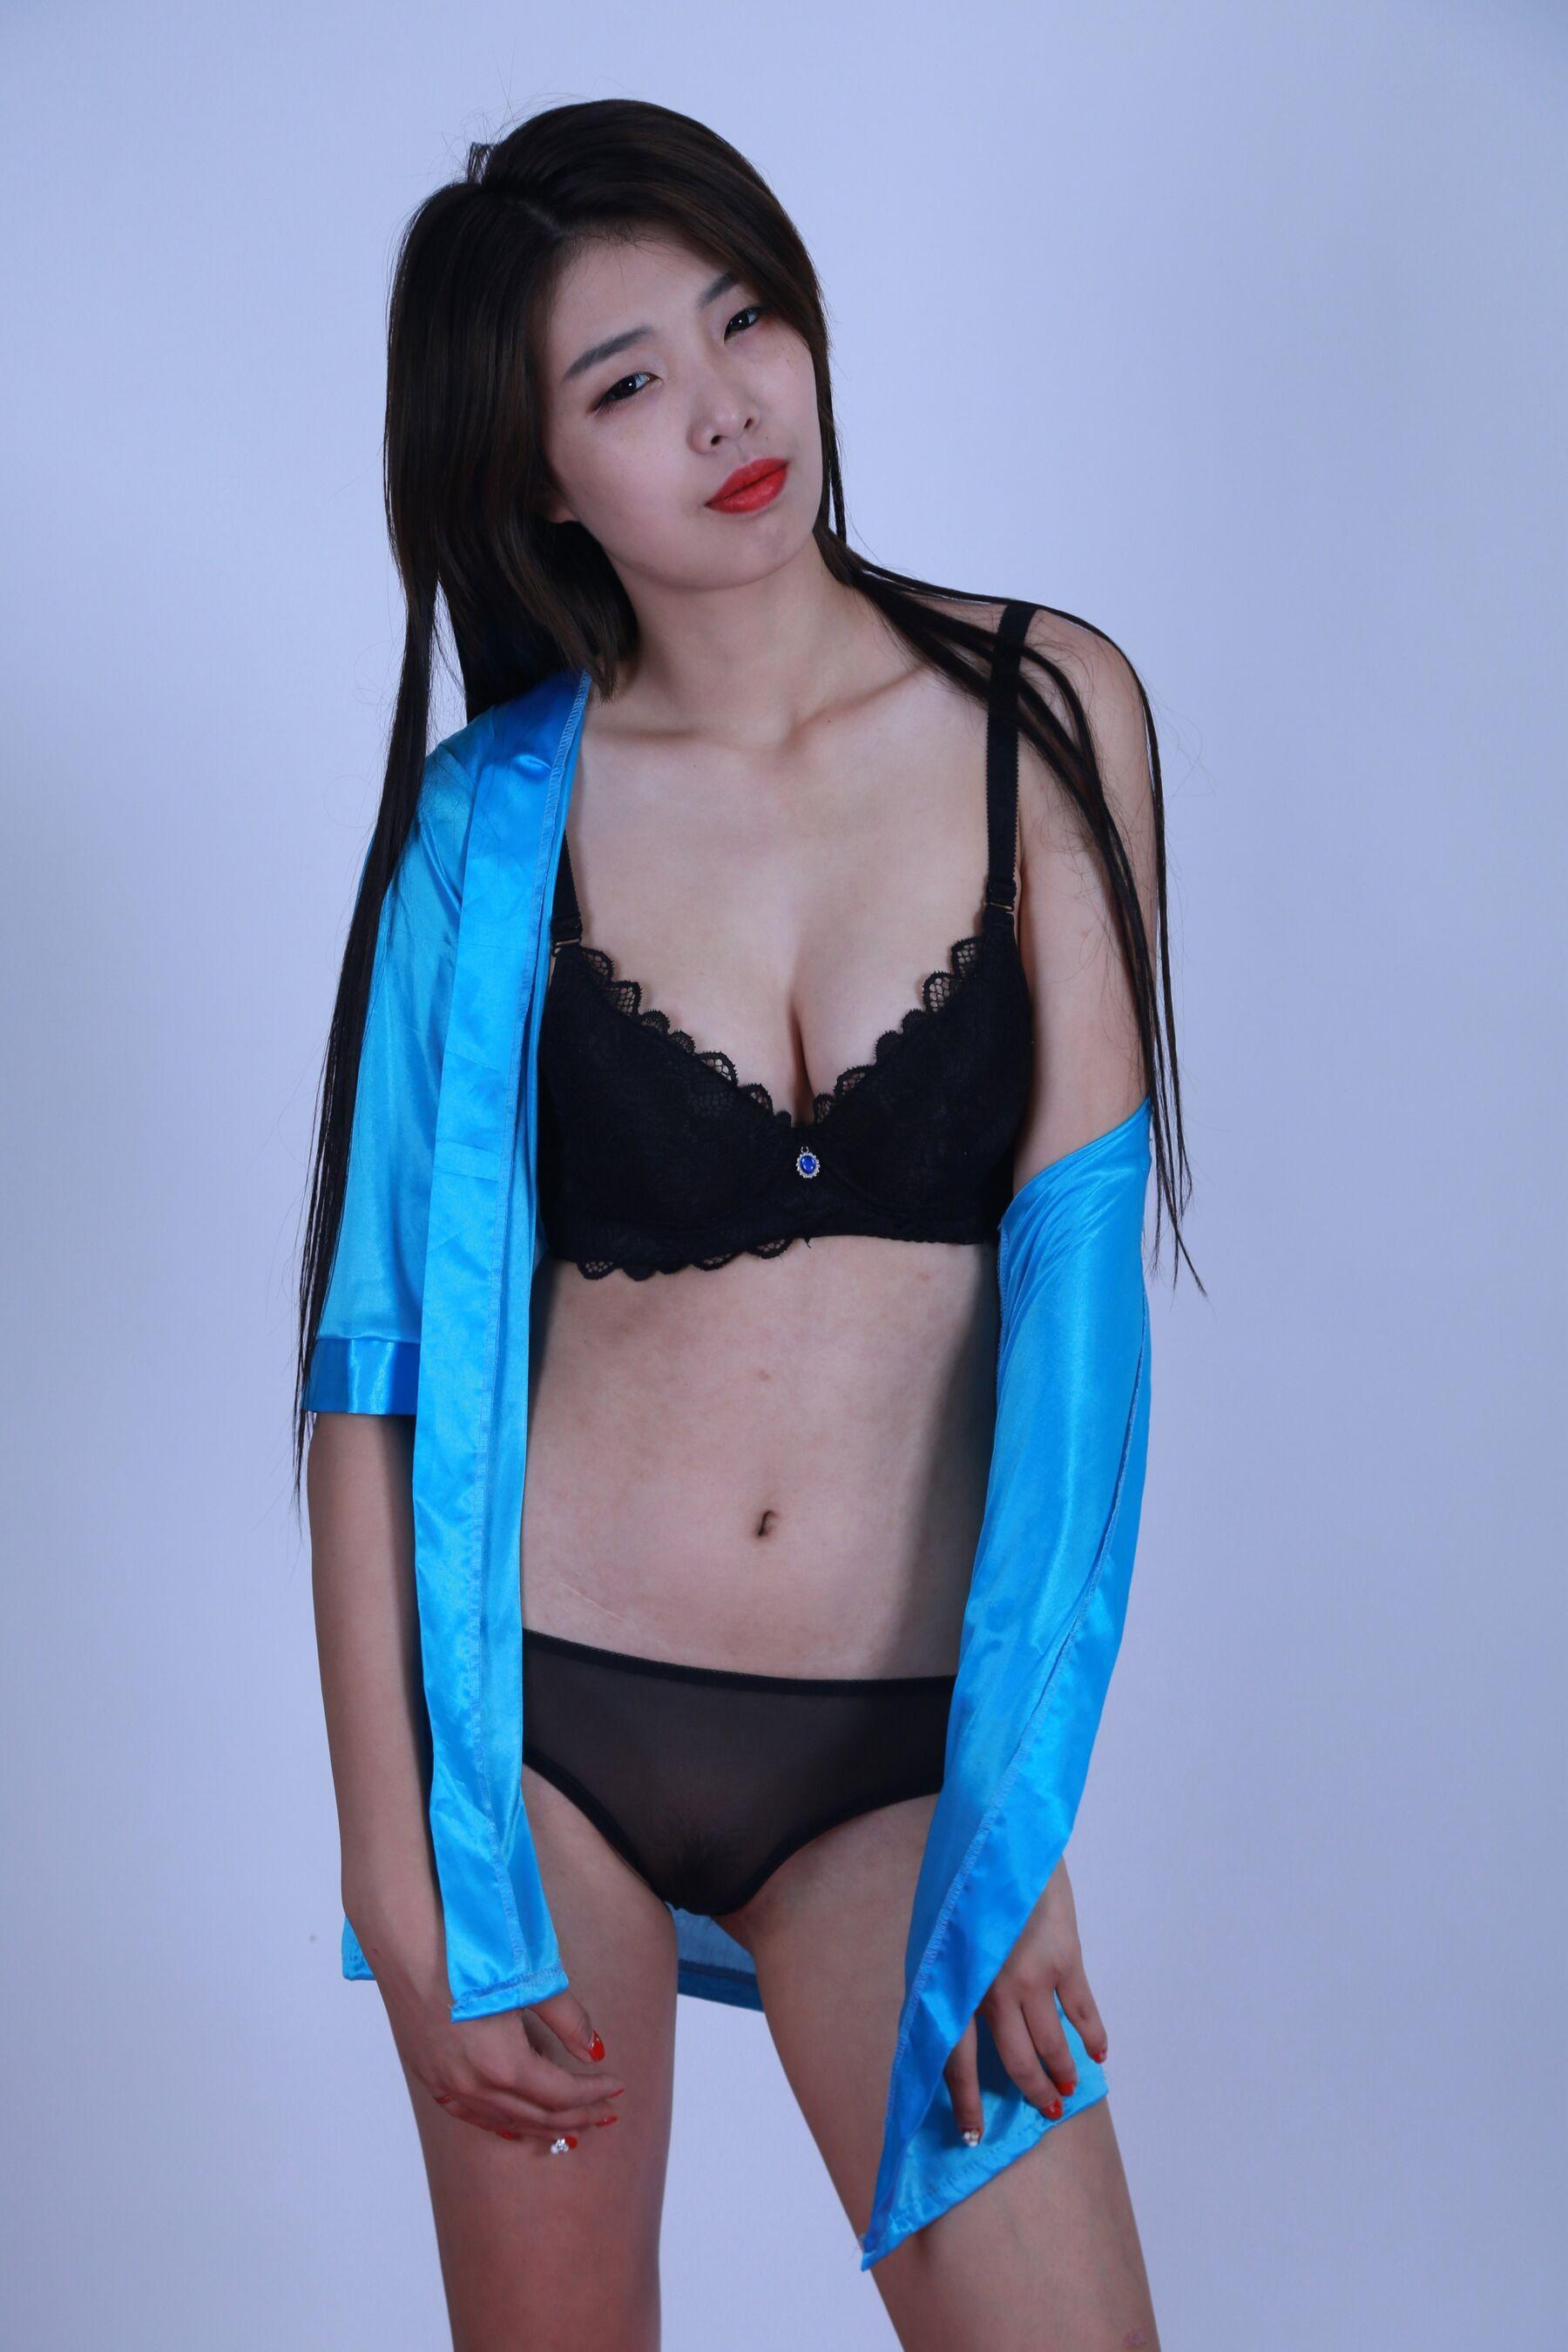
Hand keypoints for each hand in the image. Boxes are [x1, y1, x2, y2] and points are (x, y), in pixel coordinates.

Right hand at [389, 1979, 625, 2145]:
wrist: (405, 1945)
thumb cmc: (467, 1957)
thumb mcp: (527, 1983)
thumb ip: (566, 2019)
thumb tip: (594, 2049)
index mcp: (503, 2065)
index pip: (561, 2095)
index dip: (593, 2093)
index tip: (617, 2086)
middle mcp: (473, 2086)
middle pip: (537, 2116)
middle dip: (577, 2118)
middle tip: (605, 2115)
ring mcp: (447, 2085)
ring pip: (504, 2121)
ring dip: (542, 2125)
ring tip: (570, 2127)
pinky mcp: (429, 2076)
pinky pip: (472, 2115)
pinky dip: (501, 2122)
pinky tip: (513, 2123)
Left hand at [942, 1854, 1108, 2142]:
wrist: (1004, 1839)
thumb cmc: (968, 1889)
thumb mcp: (943, 1938)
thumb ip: (949, 1984)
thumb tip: (947, 2034)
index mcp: (956, 1984)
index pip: (956, 2061)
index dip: (965, 2102)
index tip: (974, 2135)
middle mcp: (992, 1988)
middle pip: (1014, 2062)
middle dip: (1031, 2093)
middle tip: (1045, 2112)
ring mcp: (1032, 1975)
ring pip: (1051, 2045)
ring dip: (1061, 2072)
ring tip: (1067, 2089)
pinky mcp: (1066, 1959)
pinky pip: (1082, 2012)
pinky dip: (1092, 2036)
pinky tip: (1097, 2052)